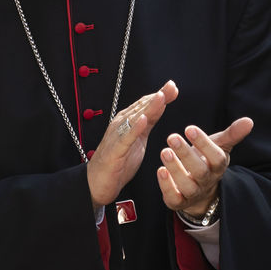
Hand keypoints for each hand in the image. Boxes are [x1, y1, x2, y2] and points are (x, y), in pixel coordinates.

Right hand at [87, 80, 176, 208]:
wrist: (97, 182)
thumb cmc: (118, 161)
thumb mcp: (139, 138)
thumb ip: (149, 121)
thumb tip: (161, 104)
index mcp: (128, 121)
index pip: (145, 104)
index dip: (160, 95)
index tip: (173, 87)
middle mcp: (121, 125)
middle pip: (141, 107)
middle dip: (157, 97)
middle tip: (171, 87)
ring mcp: (117, 136)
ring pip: (134, 119)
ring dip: (148, 108)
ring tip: (160, 97)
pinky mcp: (115, 151)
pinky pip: (126, 138)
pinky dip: (134, 128)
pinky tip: (143, 120)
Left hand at [157, 116, 253, 219]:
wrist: (201, 190)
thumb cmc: (207, 161)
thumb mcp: (219, 146)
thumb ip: (231, 134)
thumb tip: (249, 121)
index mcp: (217, 166)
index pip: (215, 156)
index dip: (203, 143)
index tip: (189, 128)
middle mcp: (207, 181)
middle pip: (200, 171)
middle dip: (186, 155)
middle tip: (172, 137)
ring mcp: (193, 193)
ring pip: (186, 185)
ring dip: (175, 169)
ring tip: (164, 151)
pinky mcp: (178, 202)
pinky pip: (174, 198)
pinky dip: (166, 186)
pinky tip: (160, 170)